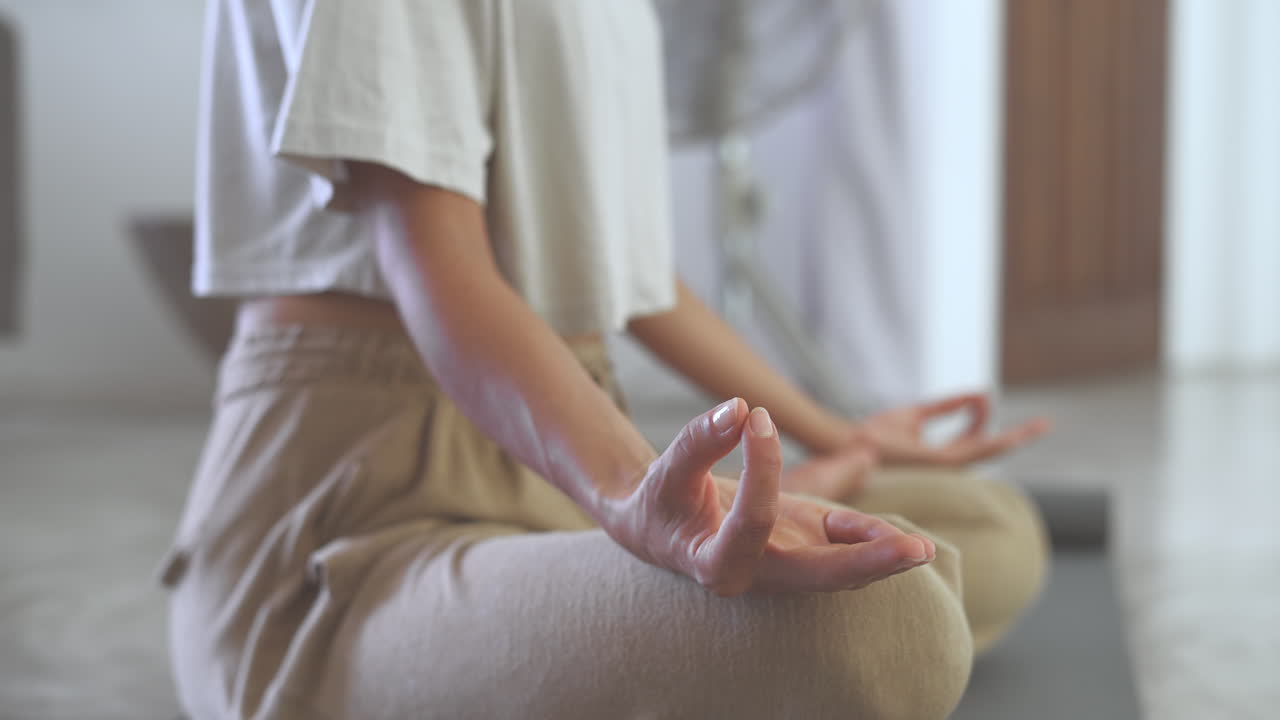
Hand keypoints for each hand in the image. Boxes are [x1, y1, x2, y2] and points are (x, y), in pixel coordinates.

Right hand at [601, 399, 935, 596]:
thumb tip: (738, 409)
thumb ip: (700, 441)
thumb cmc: (662, 501)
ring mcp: (785, 570)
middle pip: (819, 577)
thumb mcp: (669, 471)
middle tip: (912, 550)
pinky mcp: (804, 553)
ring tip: (920, 549)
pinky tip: (901, 539)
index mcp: (715, 564)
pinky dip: (870, 541)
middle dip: (866, 562)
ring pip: (840, 572)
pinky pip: (843, 551)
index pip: (752, 523)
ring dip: (880, 558)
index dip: (760, 468)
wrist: (661, 529)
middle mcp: (757, 578)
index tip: (755, 416)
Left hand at [846, 392, 1048, 466]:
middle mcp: (946, 463)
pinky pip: (973, 450)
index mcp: (940, 455)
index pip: (975, 439)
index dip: (983, 416)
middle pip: (990, 449)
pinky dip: (994, 439)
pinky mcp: (939, 463)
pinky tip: (1012, 433)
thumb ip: (947, 405)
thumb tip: (979, 393)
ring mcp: (944, 466)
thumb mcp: (917, 413)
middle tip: (1045, 425)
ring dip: (1014, 439)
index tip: (982, 394)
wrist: (854, 443)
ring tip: (1039, 428)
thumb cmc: (878, 433)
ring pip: (988, 451)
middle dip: (1017, 437)